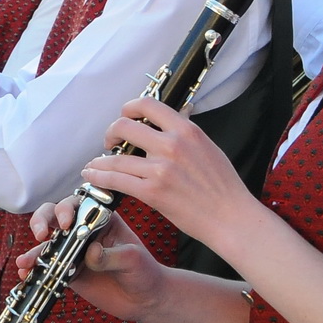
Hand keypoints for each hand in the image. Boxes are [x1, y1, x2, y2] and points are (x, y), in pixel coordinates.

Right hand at [15, 199, 169, 321]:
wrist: (144, 300)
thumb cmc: (144, 271)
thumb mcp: (132, 259)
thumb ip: (111, 255)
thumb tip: (90, 253)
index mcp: (102, 218)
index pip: (79, 204)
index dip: (67, 208)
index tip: (66, 223)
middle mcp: (84, 230)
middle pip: (55, 216)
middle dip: (42, 220)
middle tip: (41, 234)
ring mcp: (74, 250)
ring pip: (47, 243)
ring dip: (34, 250)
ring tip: (26, 261)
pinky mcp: (68, 271)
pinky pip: (47, 267)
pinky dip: (35, 269)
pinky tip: (26, 273)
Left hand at [80, 96, 252, 248]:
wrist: (231, 217)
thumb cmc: (223, 187)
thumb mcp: (208, 147)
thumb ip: (185, 134)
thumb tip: (168, 123)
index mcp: (186, 130)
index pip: (148, 104)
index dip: (129, 108)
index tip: (124, 116)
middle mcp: (172, 145)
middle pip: (125, 126)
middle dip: (111, 133)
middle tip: (110, 143)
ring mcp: (161, 169)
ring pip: (116, 158)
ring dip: (100, 161)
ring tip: (94, 165)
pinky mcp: (153, 192)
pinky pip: (117, 181)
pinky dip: (99, 178)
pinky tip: (92, 177)